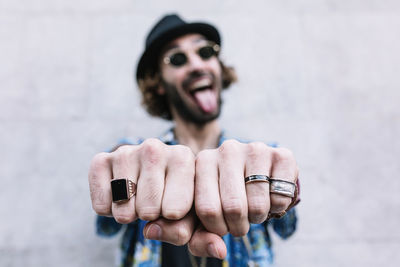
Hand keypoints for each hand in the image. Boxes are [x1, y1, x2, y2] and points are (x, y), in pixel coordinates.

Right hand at [88, 138, 194, 227]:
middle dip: (150, 216)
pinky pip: (101, 205)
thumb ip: (181, 229)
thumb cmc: (177, 197)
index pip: (176, 209)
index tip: (175, 206)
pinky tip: (120, 197)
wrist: (153, 177)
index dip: (172, 219)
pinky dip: (109, 211)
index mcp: (182, 157)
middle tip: (153, 203)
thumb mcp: (190, 214)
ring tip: (138, 199)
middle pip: (148, 209)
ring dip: (129, 214)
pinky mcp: (101, 160)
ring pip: (123, 205)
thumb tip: (150, 230)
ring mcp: (126, 152)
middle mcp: (154, 148)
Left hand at [189, 140, 297, 256]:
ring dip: (258, 218)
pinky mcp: (282, 155)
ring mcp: (255, 149)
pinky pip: (280, 198)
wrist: (255, 175)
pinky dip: (277, 208)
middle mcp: (227, 149)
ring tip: (253, 208)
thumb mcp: (205, 217)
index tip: (221, 224)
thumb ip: (200, 238)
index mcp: (203, 161)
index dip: (217, 228)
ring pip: (257, 205)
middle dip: (238, 226)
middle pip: (233, 208)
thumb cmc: (223, 198)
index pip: (207, 209)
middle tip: (240, 220)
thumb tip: (219, 251)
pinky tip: (269, 196)